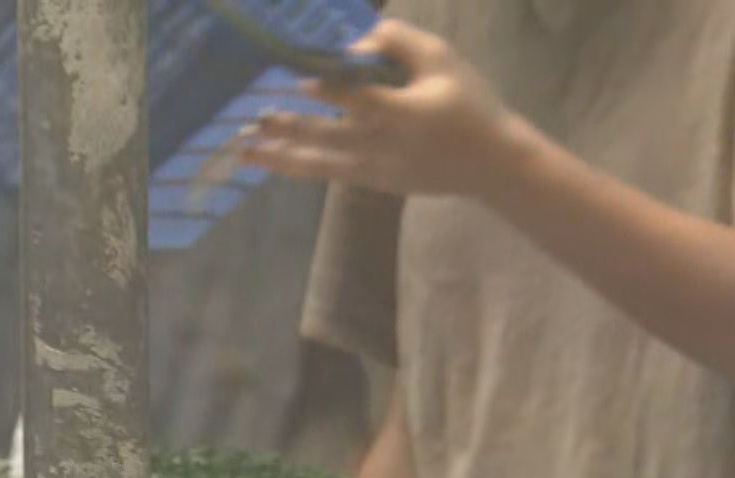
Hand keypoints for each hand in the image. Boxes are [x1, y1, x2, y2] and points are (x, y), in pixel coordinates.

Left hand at [241, 21, 532, 198]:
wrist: (490, 163)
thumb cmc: (468, 103)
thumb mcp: (443, 59)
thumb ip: (399, 42)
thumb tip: (353, 37)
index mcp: (405, 112)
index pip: (361, 99)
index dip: (329, 90)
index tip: (297, 79)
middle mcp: (383, 145)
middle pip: (328, 135)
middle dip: (287, 126)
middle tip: (249, 117)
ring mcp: (375, 169)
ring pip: (319, 163)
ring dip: (280, 155)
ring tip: (244, 150)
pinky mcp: (371, 182)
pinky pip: (327, 173)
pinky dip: (297, 167)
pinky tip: (269, 160)